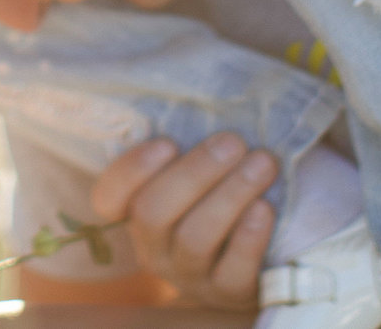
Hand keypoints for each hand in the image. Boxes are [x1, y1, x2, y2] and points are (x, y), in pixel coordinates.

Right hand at [89, 133, 280, 307]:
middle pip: (153, 213)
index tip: (167, 142)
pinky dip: (249, 235)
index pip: (108, 199)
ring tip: (262, 164)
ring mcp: (189, 274)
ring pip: (194, 238)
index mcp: (139, 211)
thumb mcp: (203, 170)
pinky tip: (265, 207)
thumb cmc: (229, 190)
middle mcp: (155, 247)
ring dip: (230, 194)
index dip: (130, 170)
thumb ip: (192, 141)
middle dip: (195, 172)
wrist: (272, 253)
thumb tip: (200, 86)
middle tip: (232, 141)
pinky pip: (232, 268)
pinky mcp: (228, 293)